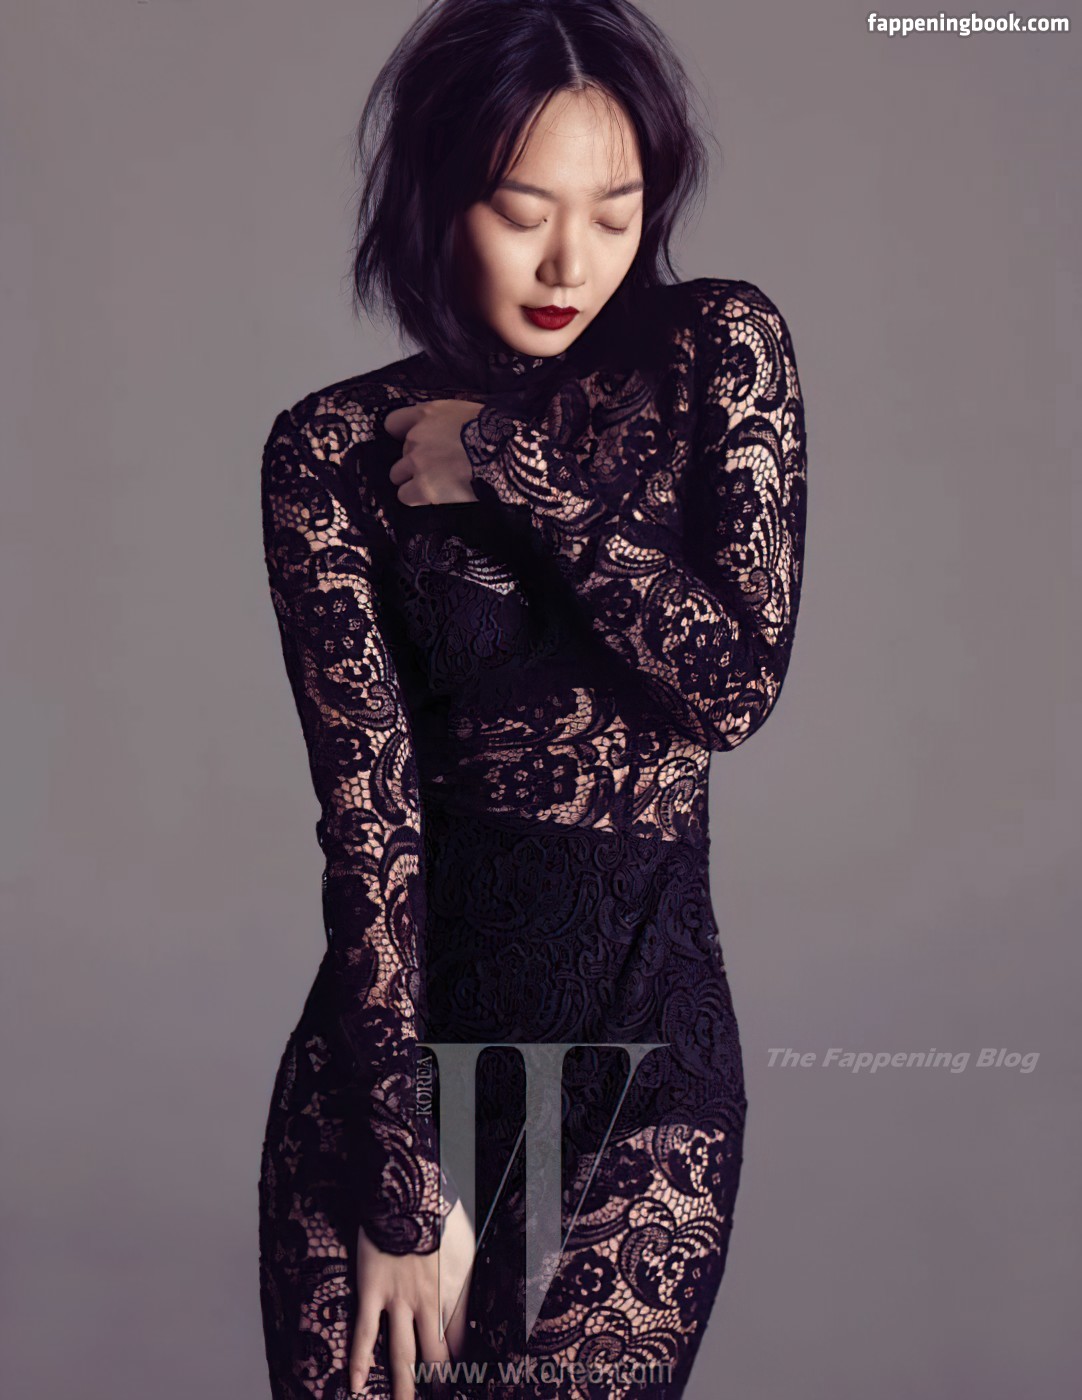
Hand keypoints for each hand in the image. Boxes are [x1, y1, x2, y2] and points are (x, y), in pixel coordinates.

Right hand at [349, 1196, 475, 1398]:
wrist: (407, 1192)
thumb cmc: (440, 1212)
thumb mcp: (467, 1245)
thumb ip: (468, 1276)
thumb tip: (476, 1298)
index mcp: (455, 1291)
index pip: (463, 1342)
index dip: (464, 1366)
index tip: (465, 1382)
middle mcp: (429, 1304)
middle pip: (436, 1357)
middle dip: (439, 1384)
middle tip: (440, 1399)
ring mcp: (399, 1301)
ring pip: (402, 1354)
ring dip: (404, 1386)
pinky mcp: (372, 1291)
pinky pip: (365, 1332)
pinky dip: (359, 1360)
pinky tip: (356, 1385)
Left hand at [383, 400, 486, 505]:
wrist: (504, 456)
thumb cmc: (492, 431)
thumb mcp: (465, 412)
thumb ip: (445, 421)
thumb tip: (445, 431)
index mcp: (427, 414)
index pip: (393, 423)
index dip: (402, 433)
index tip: (416, 441)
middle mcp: (416, 436)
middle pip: (402, 451)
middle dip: (417, 458)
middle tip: (440, 465)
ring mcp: (417, 463)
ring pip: (397, 475)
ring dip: (412, 478)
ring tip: (436, 482)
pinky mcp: (422, 488)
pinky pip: (404, 495)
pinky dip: (415, 497)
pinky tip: (432, 495)